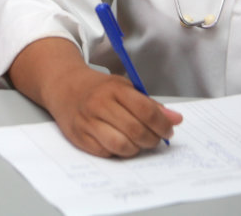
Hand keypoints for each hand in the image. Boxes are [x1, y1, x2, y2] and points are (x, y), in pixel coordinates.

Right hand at [41, 66, 181, 157]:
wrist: (64, 87)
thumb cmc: (99, 89)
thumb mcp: (124, 88)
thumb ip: (150, 105)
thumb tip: (176, 120)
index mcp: (114, 89)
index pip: (146, 111)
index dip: (162, 125)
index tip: (168, 131)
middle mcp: (100, 104)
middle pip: (135, 130)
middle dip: (152, 139)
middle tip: (155, 139)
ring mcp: (88, 122)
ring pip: (121, 145)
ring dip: (136, 149)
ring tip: (138, 143)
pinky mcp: (79, 137)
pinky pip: (105, 153)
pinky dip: (117, 152)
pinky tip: (119, 143)